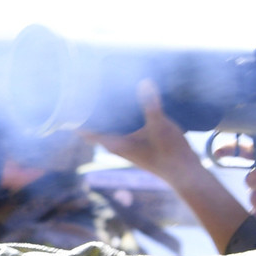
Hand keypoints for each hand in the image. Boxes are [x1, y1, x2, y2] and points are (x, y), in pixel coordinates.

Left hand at [78, 80, 198, 178]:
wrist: (186, 174)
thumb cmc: (170, 155)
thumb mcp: (160, 127)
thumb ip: (151, 105)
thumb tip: (144, 81)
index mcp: (116, 144)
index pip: (86, 131)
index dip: (76, 117)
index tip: (69, 99)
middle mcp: (118, 145)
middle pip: (97, 127)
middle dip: (92, 110)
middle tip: (87, 87)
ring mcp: (129, 145)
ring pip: (111, 127)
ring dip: (108, 113)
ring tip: (105, 90)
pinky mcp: (140, 143)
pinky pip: (124, 127)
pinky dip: (123, 116)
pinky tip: (129, 103)